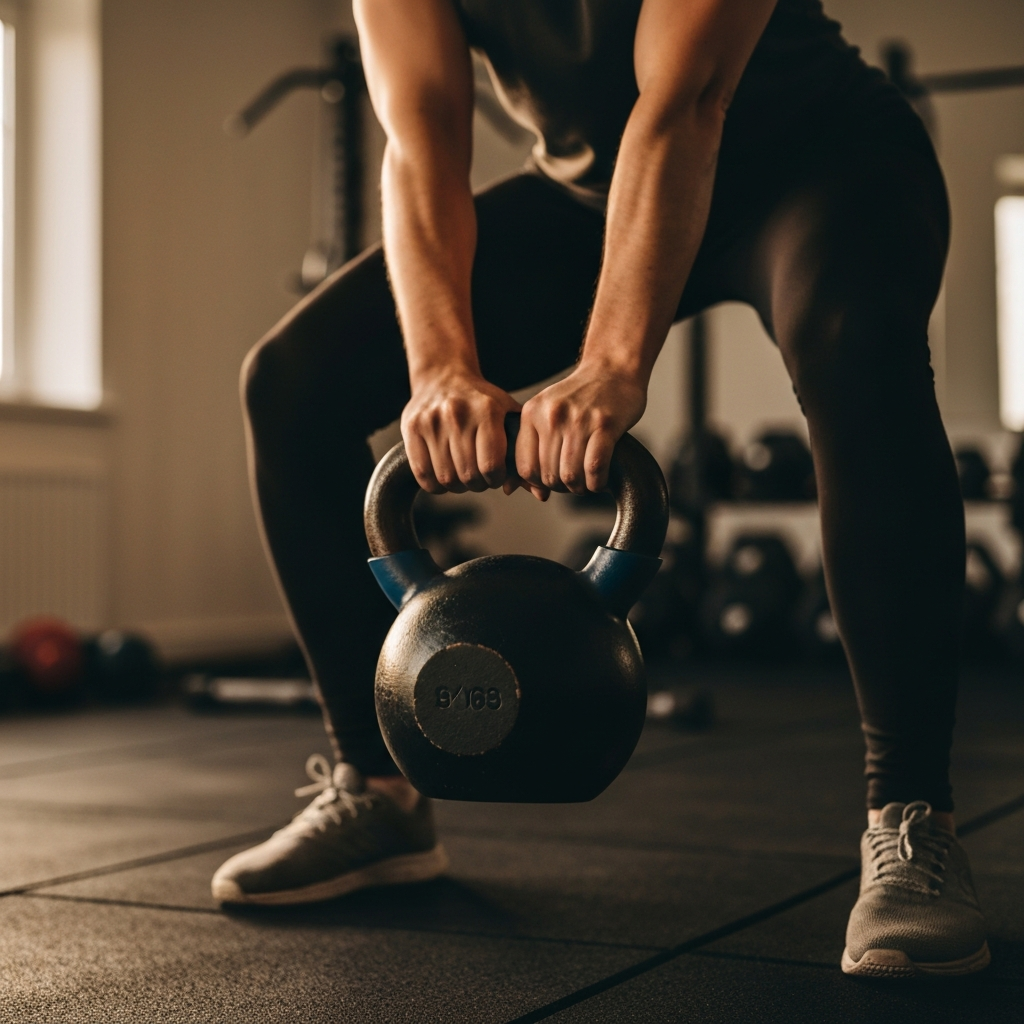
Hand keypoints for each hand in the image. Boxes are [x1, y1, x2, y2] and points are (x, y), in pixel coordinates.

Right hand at [401, 369, 545, 496]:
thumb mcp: (507, 419)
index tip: (495, 474)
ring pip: (446, 479)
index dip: (495, 479)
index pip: (491, 467)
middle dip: (477, 484)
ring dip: (457, 486)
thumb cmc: (483, 405)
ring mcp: (431, 420)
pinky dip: (435, 484)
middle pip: (468, 476)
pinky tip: (443, 474)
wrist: (443, 377)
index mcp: (487, 410)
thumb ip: (525, 455)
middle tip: (479, 477)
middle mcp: (457, 413)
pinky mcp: (410, 428)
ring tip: (462, 474)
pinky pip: (423, 475)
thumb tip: (542, 494)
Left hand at [517, 364, 646, 497]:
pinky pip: (594, 468)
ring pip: (571, 475)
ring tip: (587, 482)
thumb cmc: (579, 398)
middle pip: (549, 475)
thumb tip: (520, 491)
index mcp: (532, 413)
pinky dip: (597, 482)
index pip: (525, 468)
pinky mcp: (605, 424)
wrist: (612, 369)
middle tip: (574, 483)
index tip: (553, 482)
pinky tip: (600, 479)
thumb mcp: (546, 413)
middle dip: (562, 487)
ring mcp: (579, 419)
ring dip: (580, 488)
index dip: (539, 484)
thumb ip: (532, 447)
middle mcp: (552, 415)